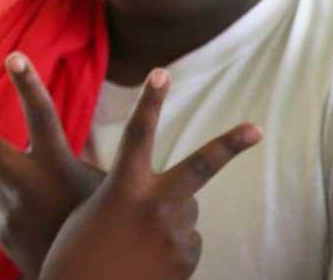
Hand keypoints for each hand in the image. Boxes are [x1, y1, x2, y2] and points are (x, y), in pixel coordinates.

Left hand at [0, 52, 106, 277]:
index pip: (41, 116)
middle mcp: (23, 184)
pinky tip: (42, 221)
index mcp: (54, 167)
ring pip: (4, 178)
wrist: (78, 273)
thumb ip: (79, 166)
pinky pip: (6, 204)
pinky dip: (21, 206)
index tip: (14, 56)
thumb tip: (67, 149)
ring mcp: (5, 207)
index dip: (29, 85)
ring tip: (53, 205)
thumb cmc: (104, 224)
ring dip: (23, 182)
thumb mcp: (106, 188)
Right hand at [39, 68, 259, 279]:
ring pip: (187, 211)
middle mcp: (155, 208)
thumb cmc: (75, 259)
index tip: (161, 72)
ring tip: (137, 245)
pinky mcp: (187, 260)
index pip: (137, 136)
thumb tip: (171, 198)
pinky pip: (186, 242)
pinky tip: (147, 265)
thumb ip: (128, 197)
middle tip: (256, 128)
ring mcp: (175, 235)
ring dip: (168, 220)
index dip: (150, 102)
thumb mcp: (92, 218)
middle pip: (199, 166)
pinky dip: (170, 248)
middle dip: (229, 145)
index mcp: (123, 191)